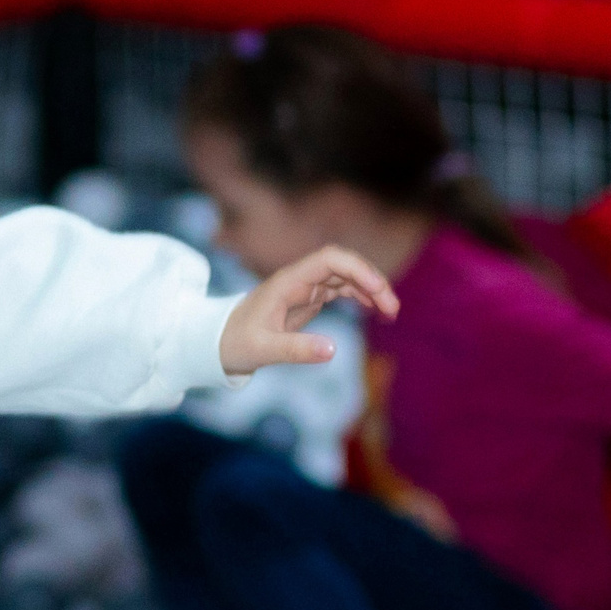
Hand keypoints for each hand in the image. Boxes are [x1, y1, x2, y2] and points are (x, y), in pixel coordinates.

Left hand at [219, 244, 399, 377]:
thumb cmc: (235, 342)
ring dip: (370, 289)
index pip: (329, 259)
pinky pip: (341, 289)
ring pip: (346, 276)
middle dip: (372, 280)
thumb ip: (295, 350)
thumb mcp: (263, 350)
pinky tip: (376, 310)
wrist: (218, 342)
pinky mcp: (309, 299)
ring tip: (390, 313)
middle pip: (343, 264)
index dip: (358, 269)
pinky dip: (361, 296)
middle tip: (392, 310)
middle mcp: (298, 279)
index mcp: (287, 281)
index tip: (379, 292)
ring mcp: (305, 287)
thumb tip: (333, 349)